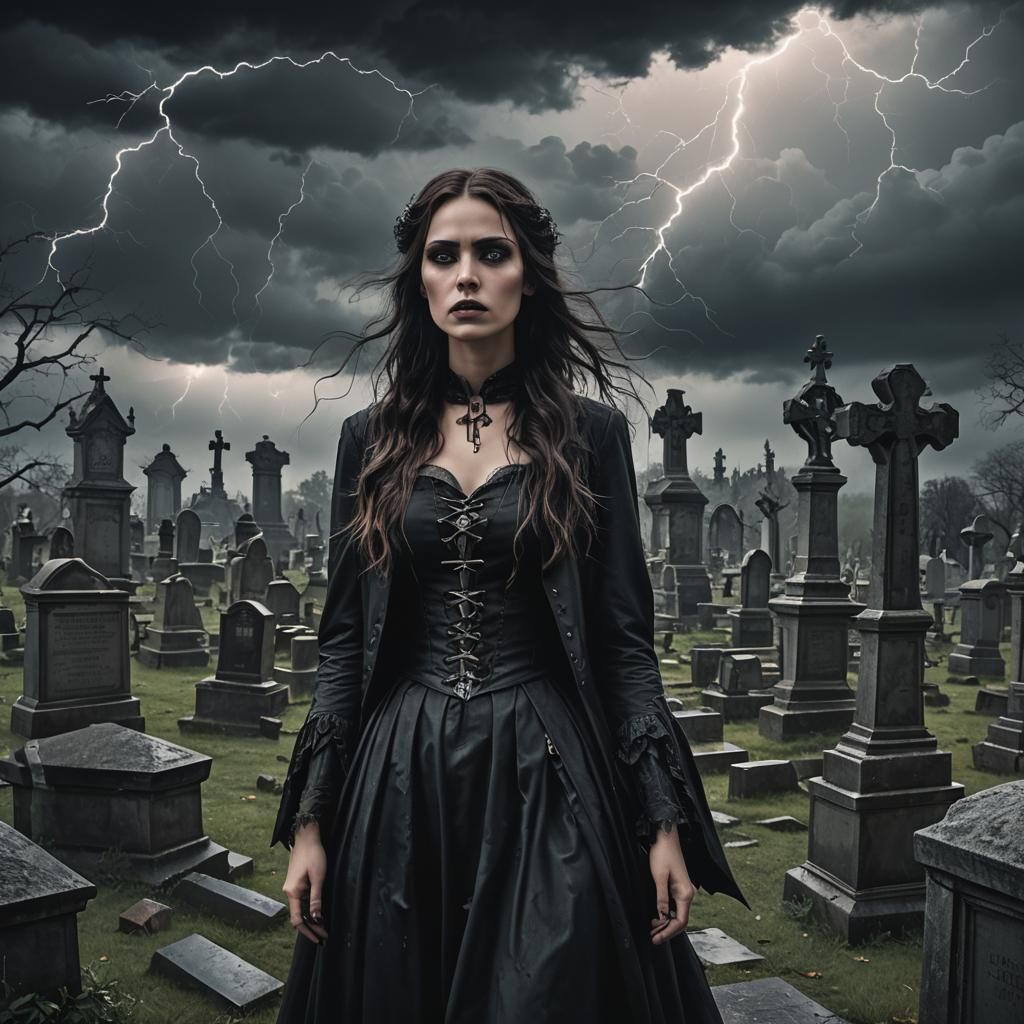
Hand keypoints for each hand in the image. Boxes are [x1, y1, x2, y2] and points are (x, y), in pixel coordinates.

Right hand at [282, 821, 329, 944]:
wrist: (306, 838)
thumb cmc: (313, 854)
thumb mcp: (318, 877)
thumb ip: (316, 898)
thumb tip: (315, 917)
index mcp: (293, 892)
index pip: (298, 919)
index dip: (308, 931)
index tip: (318, 939)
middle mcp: (289, 892)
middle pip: (297, 916)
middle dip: (310, 928)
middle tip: (323, 936)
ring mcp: (292, 887)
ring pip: (299, 909)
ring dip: (310, 919)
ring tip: (322, 927)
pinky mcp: (296, 883)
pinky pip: (300, 901)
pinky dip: (308, 910)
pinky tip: (316, 913)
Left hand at [648, 826, 694, 945]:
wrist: (666, 837)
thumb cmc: (662, 854)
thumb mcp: (659, 876)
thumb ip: (661, 898)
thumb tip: (662, 916)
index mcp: (685, 893)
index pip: (681, 921)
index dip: (668, 932)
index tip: (656, 938)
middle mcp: (688, 893)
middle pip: (681, 920)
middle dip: (667, 931)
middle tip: (652, 937)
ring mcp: (684, 890)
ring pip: (678, 914)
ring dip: (667, 923)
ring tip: (652, 928)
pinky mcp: (679, 887)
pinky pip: (676, 906)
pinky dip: (668, 914)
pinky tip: (658, 916)